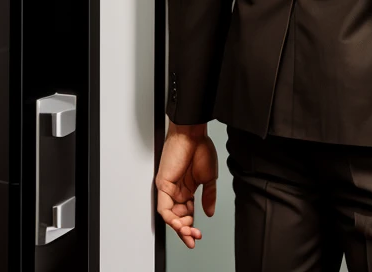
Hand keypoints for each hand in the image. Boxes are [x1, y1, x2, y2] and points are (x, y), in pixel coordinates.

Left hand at [156, 122, 217, 247]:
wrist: (193, 133)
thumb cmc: (200, 148)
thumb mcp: (209, 177)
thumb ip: (208, 197)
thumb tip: (209, 213)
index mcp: (187, 189)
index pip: (187, 214)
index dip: (191, 227)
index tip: (198, 236)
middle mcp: (177, 191)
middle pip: (178, 218)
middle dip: (185, 231)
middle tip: (193, 237)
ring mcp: (169, 188)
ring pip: (170, 216)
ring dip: (179, 227)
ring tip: (188, 232)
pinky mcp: (162, 184)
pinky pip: (164, 207)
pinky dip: (171, 218)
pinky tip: (179, 223)